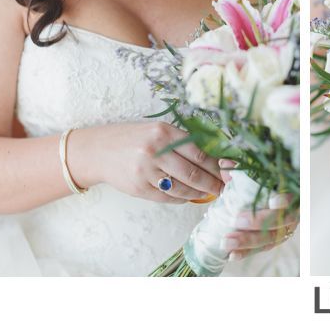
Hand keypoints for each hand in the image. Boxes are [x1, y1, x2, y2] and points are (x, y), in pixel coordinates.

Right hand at [67, 122, 224, 203]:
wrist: (98, 151)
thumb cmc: (135, 139)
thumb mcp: (159, 131)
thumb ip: (184, 142)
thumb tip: (216, 159)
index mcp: (164, 132)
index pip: (200, 152)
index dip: (218, 165)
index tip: (231, 172)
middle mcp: (155, 150)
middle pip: (194, 172)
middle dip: (214, 182)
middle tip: (226, 187)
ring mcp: (145, 171)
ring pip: (182, 188)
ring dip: (200, 193)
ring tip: (211, 193)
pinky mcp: (138, 188)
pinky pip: (167, 197)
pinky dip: (182, 198)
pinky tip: (190, 196)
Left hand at [219, 161, 298, 260]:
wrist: (272, 199)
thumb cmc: (268, 185)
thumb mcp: (258, 176)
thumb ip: (243, 171)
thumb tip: (224, 164)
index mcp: (292, 194)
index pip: (293, 197)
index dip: (285, 200)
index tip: (273, 202)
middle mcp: (292, 214)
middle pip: (279, 221)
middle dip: (258, 222)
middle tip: (237, 220)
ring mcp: (283, 230)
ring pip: (269, 239)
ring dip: (247, 241)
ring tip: (227, 242)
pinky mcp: (273, 242)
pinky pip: (260, 249)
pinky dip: (245, 252)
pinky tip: (231, 255)